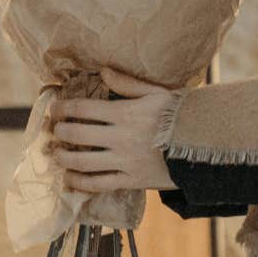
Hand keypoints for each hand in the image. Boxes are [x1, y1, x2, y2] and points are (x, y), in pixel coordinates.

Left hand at [48, 67, 178, 191]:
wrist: (204, 146)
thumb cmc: (180, 116)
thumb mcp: (156, 93)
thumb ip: (128, 83)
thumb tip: (103, 71)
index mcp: (125, 113)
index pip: (84, 109)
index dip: (64, 108)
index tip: (54, 109)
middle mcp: (121, 138)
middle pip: (78, 135)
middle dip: (60, 132)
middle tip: (53, 131)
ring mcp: (125, 161)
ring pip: (84, 162)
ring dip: (64, 159)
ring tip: (56, 155)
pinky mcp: (132, 181)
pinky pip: (100, 184)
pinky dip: (81, 183)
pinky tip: (69, 180)